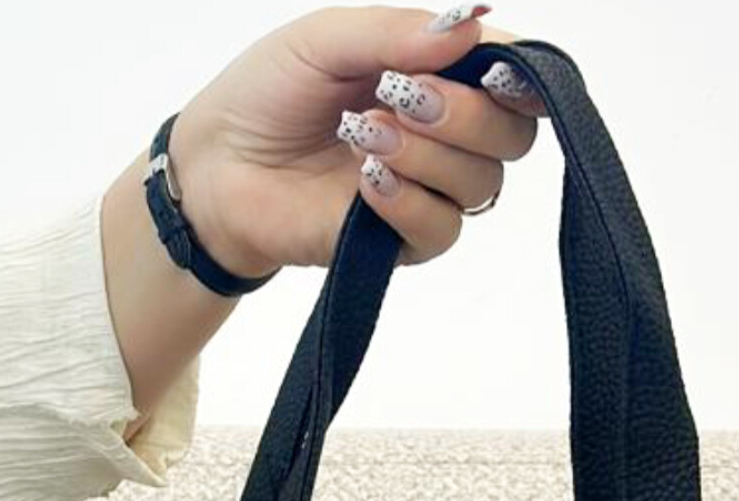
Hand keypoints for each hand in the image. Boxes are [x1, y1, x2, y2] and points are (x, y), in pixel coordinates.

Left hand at [170, 5, 543, 277]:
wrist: (218, 167)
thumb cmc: (269, 94)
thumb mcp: (327, 38)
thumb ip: (398, 30)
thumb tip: (474, 21)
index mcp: (439, 74)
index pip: (514, 79)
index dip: (520, 75)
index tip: (492, 70)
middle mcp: (446, 135)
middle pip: (512, 135)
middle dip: (469, 113)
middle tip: (406, 96)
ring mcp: (429, 190)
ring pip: (481, 183)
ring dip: (428, 153)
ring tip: (363, 133)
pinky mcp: (404, 241)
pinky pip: (442, 227)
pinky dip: (407, 198)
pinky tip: (365, 179)